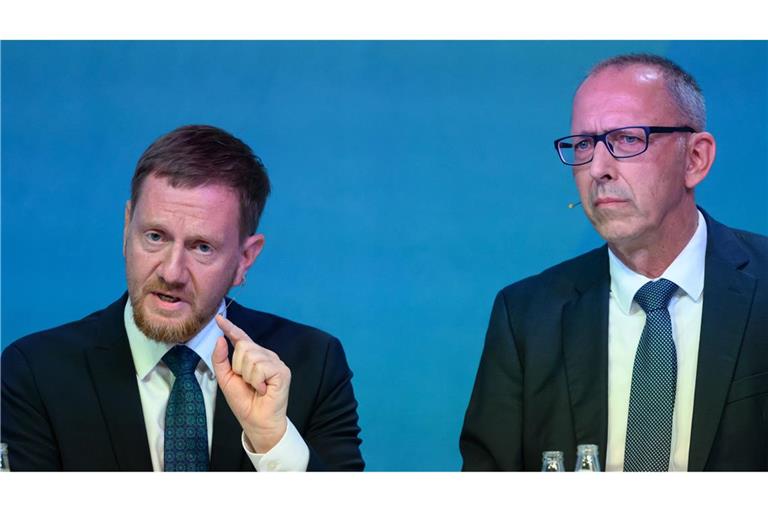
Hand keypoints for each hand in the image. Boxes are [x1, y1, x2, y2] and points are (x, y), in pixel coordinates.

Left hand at [212, 314, 290, 452]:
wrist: (256, 421)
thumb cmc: (244, 402)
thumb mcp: (226, 379)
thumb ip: (221, 360)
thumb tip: (220, 339)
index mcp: (252, 356)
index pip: (241, 338)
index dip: (230, 327)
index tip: (218, 318)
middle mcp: (265, 356)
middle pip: (244, 346)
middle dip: (238, 367)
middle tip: (247, 382)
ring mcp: (275, 362)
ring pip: (252, 357)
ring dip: (248, 376)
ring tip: (256, 387)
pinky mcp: (282, 371)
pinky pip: (261, 367)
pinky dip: (257, 381)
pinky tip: (263, 389)